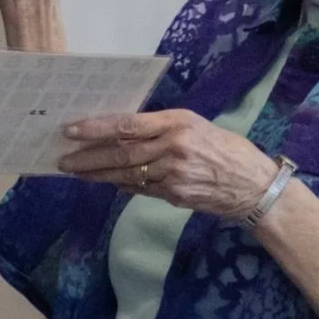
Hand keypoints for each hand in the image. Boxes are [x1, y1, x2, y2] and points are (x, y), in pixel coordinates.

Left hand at [57, 109, 277, 220]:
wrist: (254, 185)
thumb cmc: (225, 148)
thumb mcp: (196, 125)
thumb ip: (162, 128)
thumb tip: (123, 131)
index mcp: (178, 122)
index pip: (128, 124)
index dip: (96, 128)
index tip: (72, 130)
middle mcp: (173, 147)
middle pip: (121, 152)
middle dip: (88, 157)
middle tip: (63, 159)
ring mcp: (173, 174)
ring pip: (126, 173)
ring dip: (98, 174)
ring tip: (76, 172)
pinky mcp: (175, 195)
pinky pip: (141, 189)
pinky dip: (122, 184)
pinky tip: (107, 181)